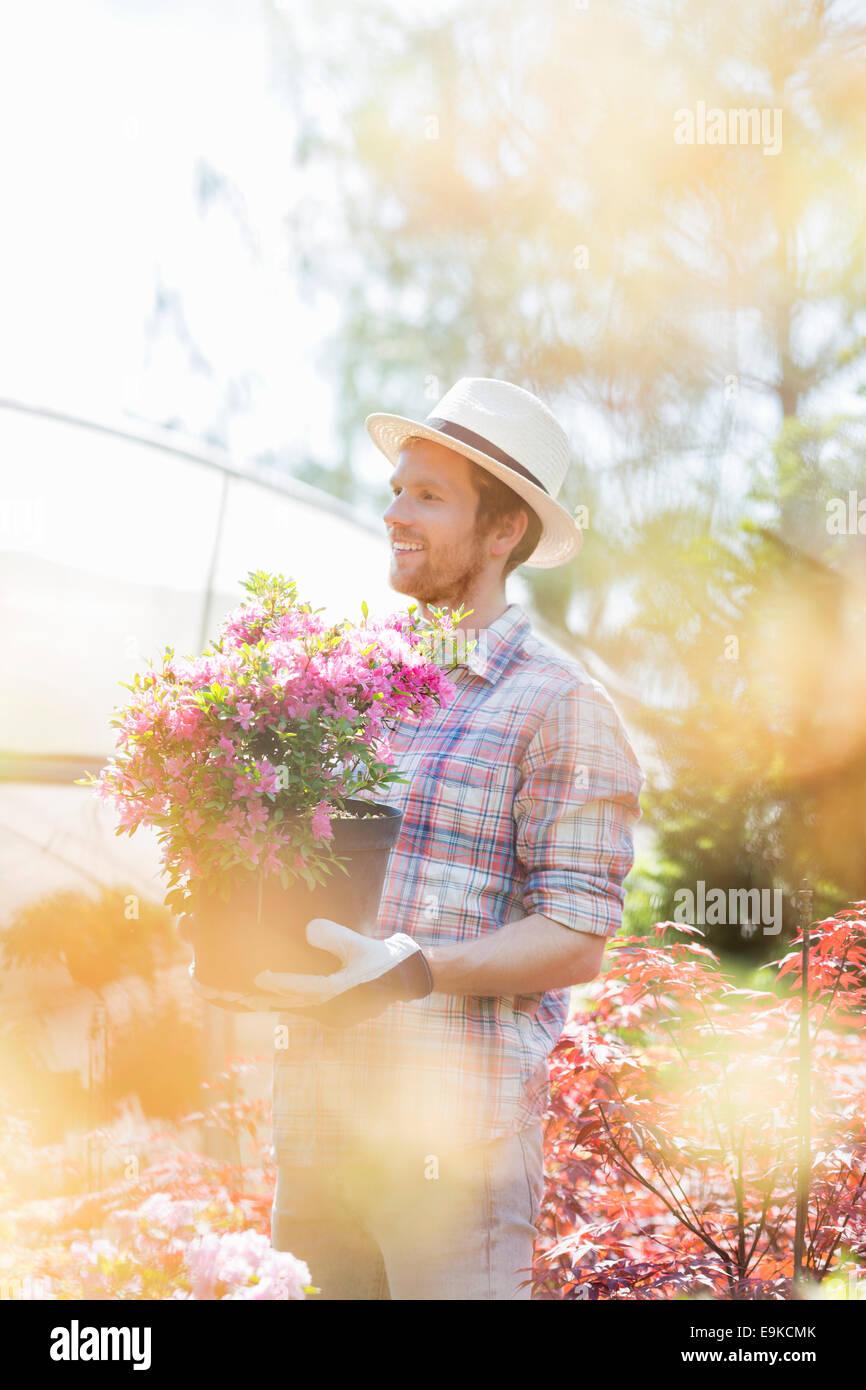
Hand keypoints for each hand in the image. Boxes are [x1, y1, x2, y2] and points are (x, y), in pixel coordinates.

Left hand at [254, 918, 433, 1026]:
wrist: (410, 977)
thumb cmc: (385, 960)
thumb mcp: (359, 944)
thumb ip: (334, 936)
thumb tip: (309, 930)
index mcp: (341, 994)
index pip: (303, 989)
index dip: (280, 983)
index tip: (260, 976)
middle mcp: (337, 1010)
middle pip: (298, 1003)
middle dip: (273, 997)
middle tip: (248, 992)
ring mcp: (340, 1017)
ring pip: (304, 1008)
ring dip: (284, 1001)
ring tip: (259, 995)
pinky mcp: (343, 1017)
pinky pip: (314, 1010)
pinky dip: (298, 1002)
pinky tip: (286, 995)